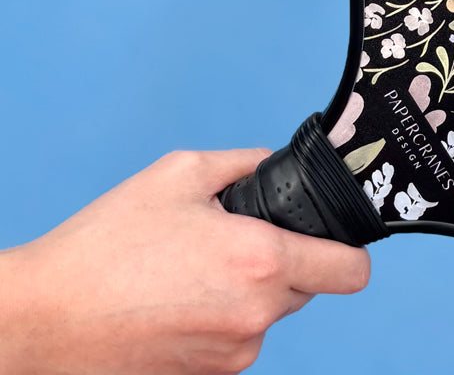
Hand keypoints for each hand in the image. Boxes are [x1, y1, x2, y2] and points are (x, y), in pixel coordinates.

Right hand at [0, 149, 369, 374]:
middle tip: (232, 240)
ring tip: (189, 269)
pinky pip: (232, 339)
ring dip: (246, 291)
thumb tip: (276, 165)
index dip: (349, 250)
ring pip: (266, 314)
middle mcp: (255, 318)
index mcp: (262, 263)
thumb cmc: (104, 246)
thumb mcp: (180, 175)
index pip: (351, 271)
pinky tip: (173, 299)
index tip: (329, 236)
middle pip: (307, 287)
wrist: (37, 322)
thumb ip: (245, 164)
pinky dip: (216, 319)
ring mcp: (229, 358)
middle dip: (284, 262)